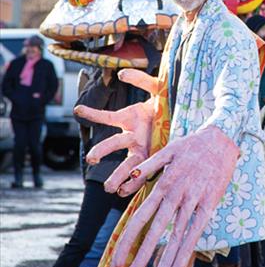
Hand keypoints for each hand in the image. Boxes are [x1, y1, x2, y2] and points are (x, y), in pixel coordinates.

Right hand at [74, 69, 158, 191]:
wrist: (185, 118)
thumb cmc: (167, 103)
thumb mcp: (158, 88)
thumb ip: (141, 79)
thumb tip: (121, 73)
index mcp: (130, 119)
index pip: (106, 117)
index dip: (93, 114)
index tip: (78, 110)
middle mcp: (132, 137)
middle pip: (113, 145)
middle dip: (101, 151)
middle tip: (92, 159)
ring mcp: (141, 150)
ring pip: (126, 164)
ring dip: (117, 176)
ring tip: (109, 188)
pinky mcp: (153, 160)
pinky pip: (141, 173)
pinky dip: (133, 183)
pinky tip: (125, 193)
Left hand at [109, 125, 238, 266]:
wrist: (222, 137)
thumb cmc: (192, 145)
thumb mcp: (165, 152)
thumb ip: (144, 171)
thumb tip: (122, 189)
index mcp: (162, 185)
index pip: (139, 219)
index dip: (126, 242)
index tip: (114, 263)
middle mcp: (175, 197)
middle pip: (153, 235)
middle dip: (138, 262)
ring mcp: (193, 203)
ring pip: (174, 241)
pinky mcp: (209, 206)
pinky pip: (195, 236)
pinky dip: (185, 258)